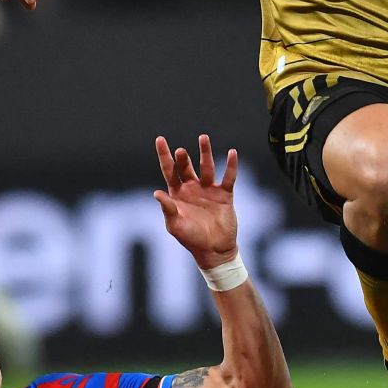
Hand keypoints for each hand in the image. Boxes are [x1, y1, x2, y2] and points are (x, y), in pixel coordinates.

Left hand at [152, 134, 238, 269]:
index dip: (164, 155)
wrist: (214, 250)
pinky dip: (230, 165)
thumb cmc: (191, 239)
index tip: (160, 139)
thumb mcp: (175, 225)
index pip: (169, 170)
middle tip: (180, 152)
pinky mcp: (224, 194)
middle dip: (183, 158)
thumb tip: (156, 193)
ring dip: (205, 152)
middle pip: (186, 167)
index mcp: (177, 193)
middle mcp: (192, 188)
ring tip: (203, 138)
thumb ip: (167, 208)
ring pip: (207, 167)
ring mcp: (208, 190)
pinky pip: (228, 177)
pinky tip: (232, 153)